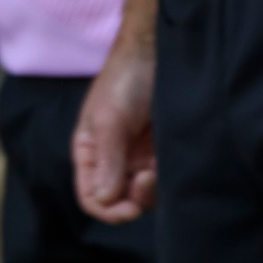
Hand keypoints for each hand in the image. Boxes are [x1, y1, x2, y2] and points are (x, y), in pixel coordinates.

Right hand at [74, 35, 157, 222]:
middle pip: (120, 201)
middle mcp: (114, 160)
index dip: (107, 210)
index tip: (128, 208)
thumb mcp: (110, 118)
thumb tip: (103, 201)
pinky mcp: (165, 153)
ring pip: (145, 195)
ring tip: (158, 165)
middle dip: (134, 199)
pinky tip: (172, 160)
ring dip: (153, 189)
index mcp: (90, 152)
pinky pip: (166, 180)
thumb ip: (107, 160)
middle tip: (147, 177)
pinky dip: (169, 178)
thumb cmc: (125, 79)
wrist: (159, 52)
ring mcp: (140, 158)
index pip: (91, 197)